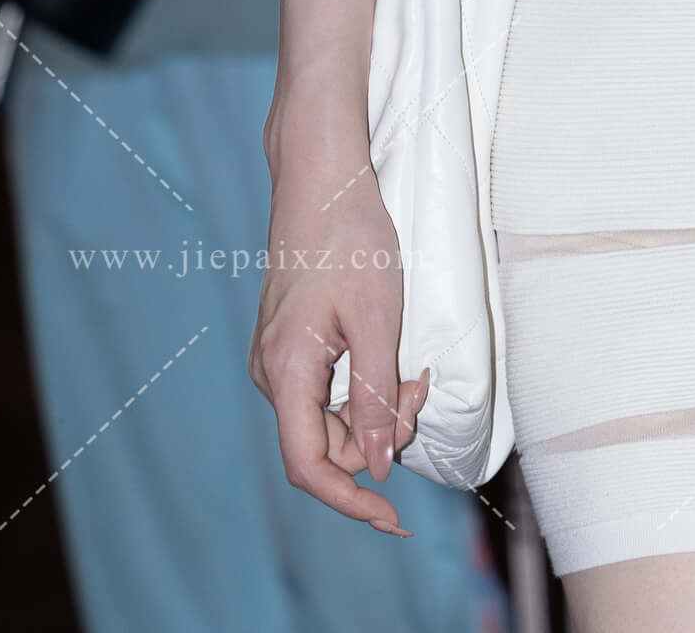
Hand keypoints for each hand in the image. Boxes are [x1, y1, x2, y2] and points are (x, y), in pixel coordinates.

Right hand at [248, 153, 427, 534]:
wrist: (321, 176)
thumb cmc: (350, 237)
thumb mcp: (376, 318)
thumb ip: (374, 396)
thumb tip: (375, 465)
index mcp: (287, 371)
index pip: (309, 466)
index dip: (351, 500)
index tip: (393, 519)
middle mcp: (273, 373)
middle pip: (324, 443)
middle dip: (378, 436)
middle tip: (422, 390)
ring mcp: (278, 358)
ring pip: (329, 417)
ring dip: (375, 410)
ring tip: (414, 372)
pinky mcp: (291, 343)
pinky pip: (327, 389)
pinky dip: (364, 388)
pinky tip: (393, 362)